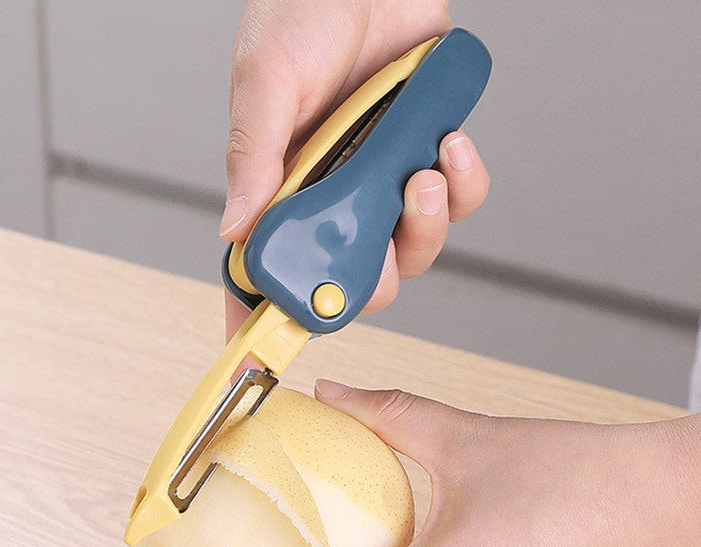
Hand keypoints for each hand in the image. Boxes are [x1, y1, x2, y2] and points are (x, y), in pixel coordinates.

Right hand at [222, 0, 489, 339]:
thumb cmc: (304, 12)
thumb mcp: (265, 80)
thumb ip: (255, 156)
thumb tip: (235, 230)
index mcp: (283, 189)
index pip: (268, 269)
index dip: (264, 319)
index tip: (261, 359)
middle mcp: (334, 197)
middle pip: (357, 280)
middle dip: (375, 273)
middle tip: (377, 238)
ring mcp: (382, 184)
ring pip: (414, 248)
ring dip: (425, 223)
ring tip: (421, 173)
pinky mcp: (425, 160)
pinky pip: (458, 200)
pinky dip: (464, 182)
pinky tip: (452, 142)